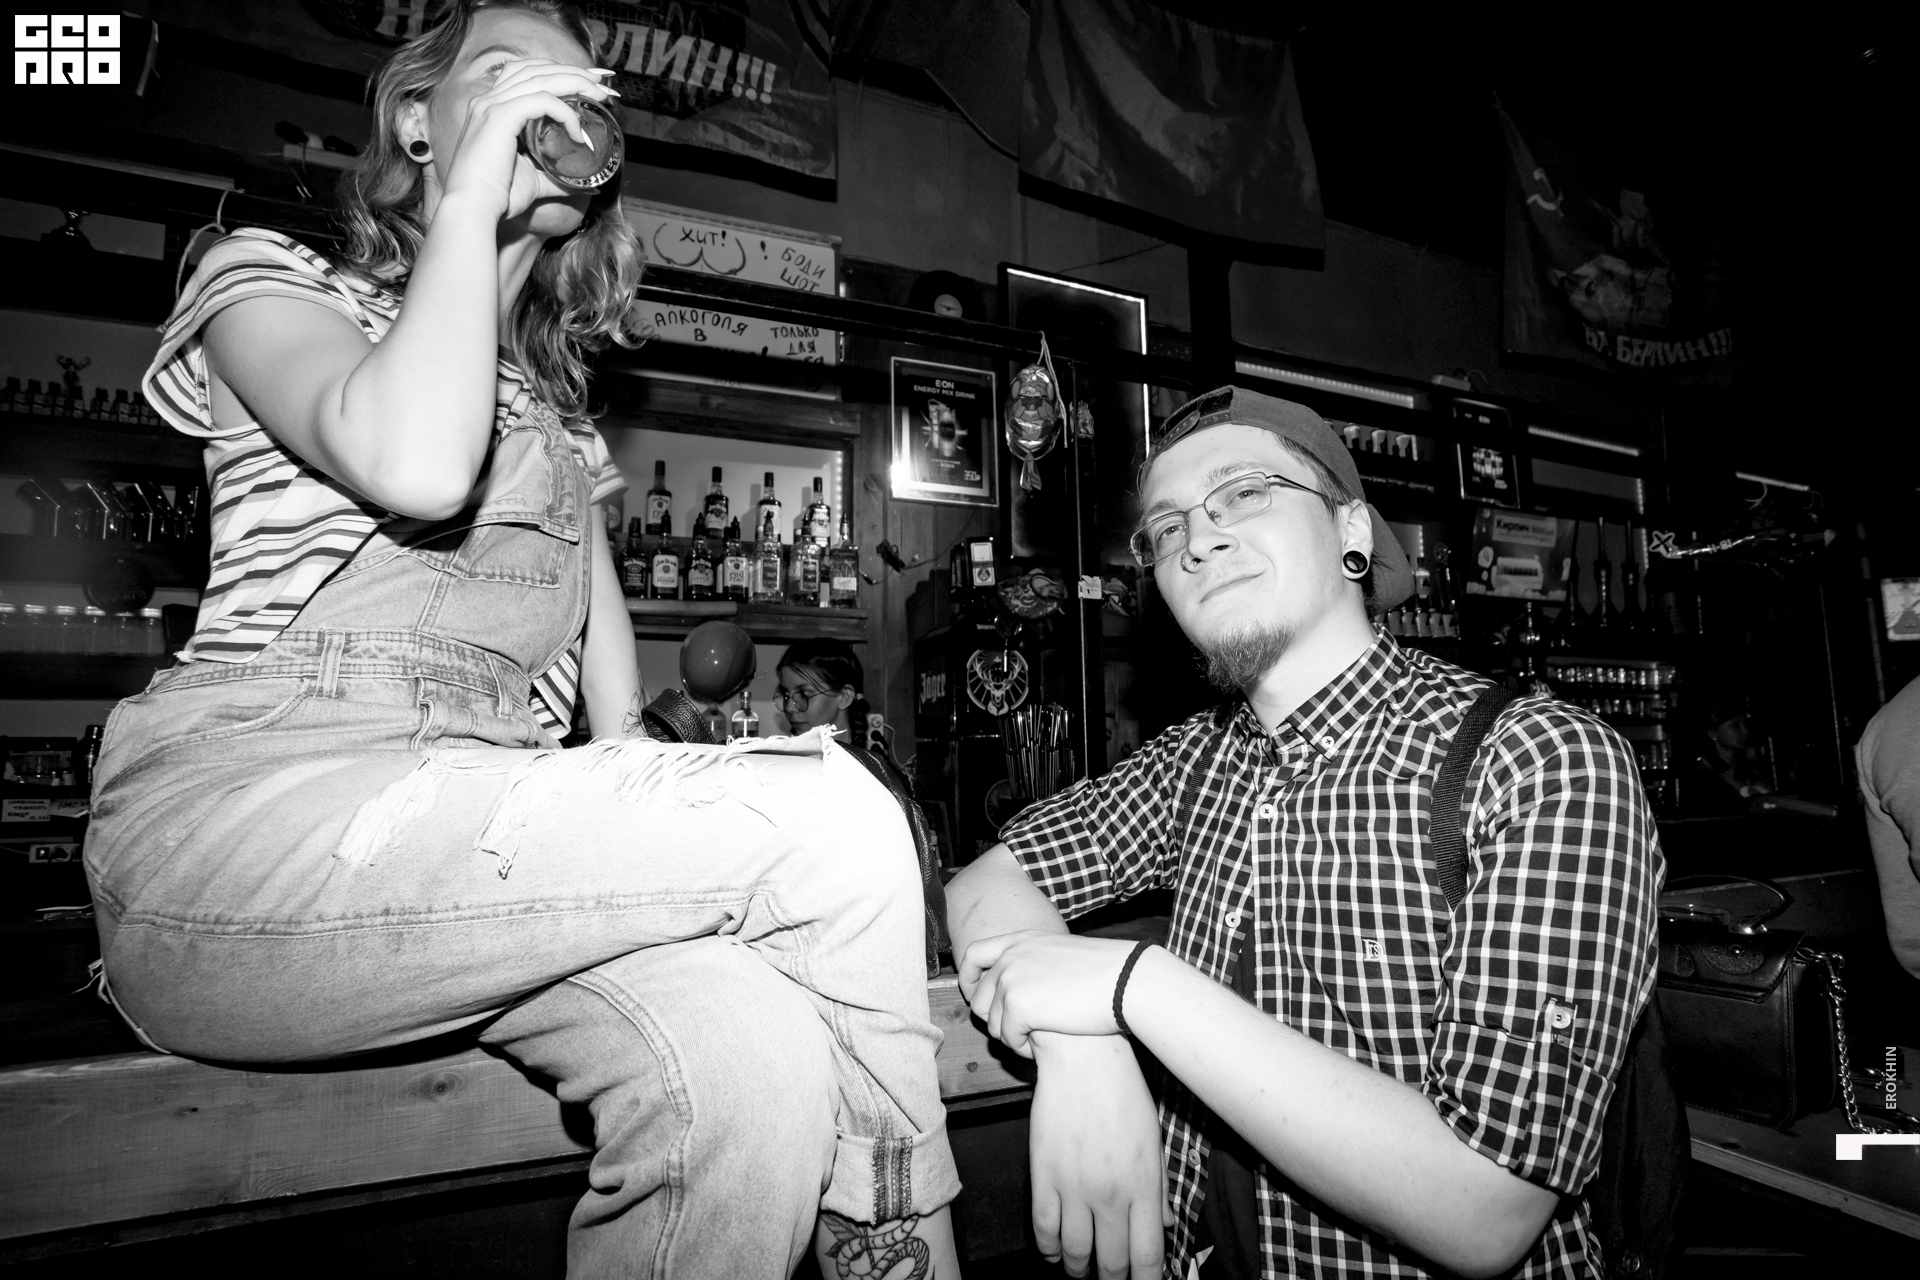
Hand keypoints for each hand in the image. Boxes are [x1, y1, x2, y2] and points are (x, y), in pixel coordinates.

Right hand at [436, 58, 618, 219]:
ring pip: (541, 79)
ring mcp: (492, 106)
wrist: (473, 208)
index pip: (525, 73)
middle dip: (573, 71)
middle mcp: (488, 100)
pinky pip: (542, 101)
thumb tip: (588, 185)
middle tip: (601, 83)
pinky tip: (577, 132)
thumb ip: (558, 178)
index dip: (557, 72)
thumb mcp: (535, 181)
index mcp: (490, 109)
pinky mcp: (500, 117)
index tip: (588, 83)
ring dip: (576, 83)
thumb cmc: (499, 198)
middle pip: (535, 68)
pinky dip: (565, 112)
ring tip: (600, 95)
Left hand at [958, 931, 1139, 1055]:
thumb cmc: (1105, 973)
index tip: (974, 996)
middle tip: (1021, 1032)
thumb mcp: (1061, 954)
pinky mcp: (1016, 1005)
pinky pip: (1007, 1039)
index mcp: (1019, 940)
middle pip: (978, 999)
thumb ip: (1035, 963)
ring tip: (1038, 1037)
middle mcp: (1009, 956)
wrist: (1125, 981)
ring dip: (1012, 1037)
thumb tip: (1021, 988)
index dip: (968, 979)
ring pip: (992, 1024)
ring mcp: (1010, 979)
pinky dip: (1022, 1048)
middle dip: (996, 1021)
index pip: (973, 955)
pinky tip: (1042, 1044)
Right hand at [1030, 1033, 1172, 1279]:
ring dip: (1078, 1270)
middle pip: (1112, 1262)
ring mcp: (1074, 1186)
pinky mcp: (1043, 1174)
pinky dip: (1048, 1248)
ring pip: (1074, 1253)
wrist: (1083, 1056)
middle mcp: (1110, 1193)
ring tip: (1081, 1271)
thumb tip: (1165, 1225)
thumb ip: (1159, 1186)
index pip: (1147, 1254)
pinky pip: (1044, 1227)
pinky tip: (1054, 1253)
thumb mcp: (1153, 1139)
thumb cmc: (1124, 1092)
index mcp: (1144, 1185)